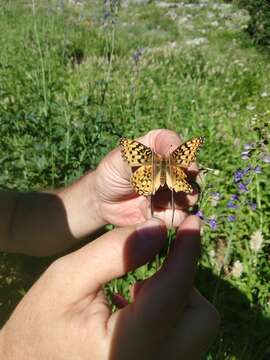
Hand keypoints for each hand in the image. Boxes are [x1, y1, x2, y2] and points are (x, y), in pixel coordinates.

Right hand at [0, 216, 218, 359]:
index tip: (191, 223)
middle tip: (153, 266)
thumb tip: (158, 229)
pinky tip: (140, 305)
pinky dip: (172, 313)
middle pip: (202, 317)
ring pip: (198, 327)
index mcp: (124, 349)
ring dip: (178, 297)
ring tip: (138, 290)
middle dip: (183, 281)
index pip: (174, 292)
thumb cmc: (41, 322)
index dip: (186, 251)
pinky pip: (184, 337)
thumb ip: (114, 252)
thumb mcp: (68, 277)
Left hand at [95, 129, 199, 226]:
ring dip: (176, 201)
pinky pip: (180, 216)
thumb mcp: (119, 160)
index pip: (175, 144)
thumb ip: (139, 156)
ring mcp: (174, 189)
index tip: (183, 165)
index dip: (182, 154)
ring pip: (190, 196)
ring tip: (154, 200)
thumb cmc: (111, 173)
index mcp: (159, 145)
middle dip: (181, 182)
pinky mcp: (170, 210)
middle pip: (191, 172)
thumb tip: (163, 157)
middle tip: (167, 187)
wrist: (102, 201)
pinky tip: (149, 213)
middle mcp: (172, 167)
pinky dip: (168, 216)